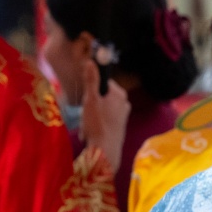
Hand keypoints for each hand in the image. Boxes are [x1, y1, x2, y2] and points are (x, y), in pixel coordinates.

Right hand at [80, 56, 129, 172]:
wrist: (105, 151)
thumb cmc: (97, 124)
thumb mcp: (91, 100)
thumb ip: (91, 80)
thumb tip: (91, 61)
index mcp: (120, 93)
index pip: (101, 83)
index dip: (91, 90)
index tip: (86, 100)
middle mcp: (125, 102)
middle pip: (101, 96)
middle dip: (90, 106)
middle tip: (85, 116)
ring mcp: (123, 115)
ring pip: (101, 109)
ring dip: (90, 117)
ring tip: (87, 126)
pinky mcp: (120, 126)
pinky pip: (104, 120)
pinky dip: (96, 125)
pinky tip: (91, 133)